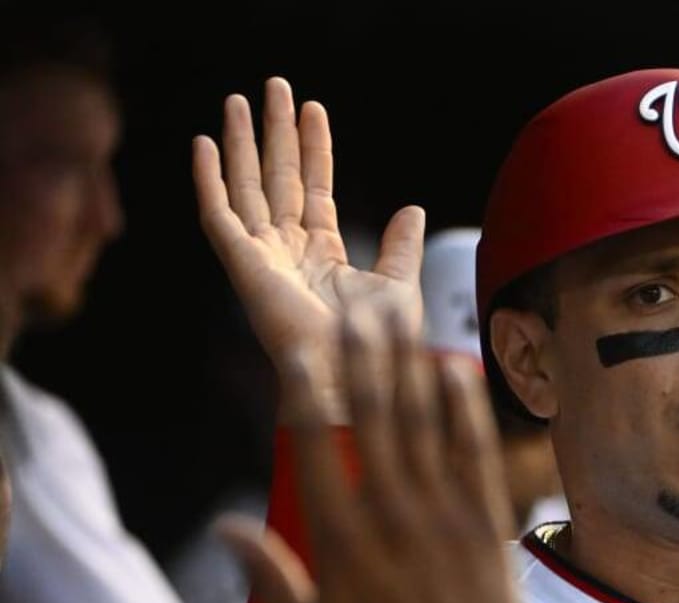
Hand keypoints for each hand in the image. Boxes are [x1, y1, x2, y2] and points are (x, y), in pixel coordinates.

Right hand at [193, 77, 423, 385]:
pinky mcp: (242, 266)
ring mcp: (262, 257)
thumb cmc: (379, 348)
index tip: (313, 107)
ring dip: (240, 142)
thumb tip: (412, 208)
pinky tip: (204, 143)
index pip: (314, 187)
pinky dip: (208, 180)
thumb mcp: (399, 286)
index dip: (314, 147)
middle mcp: (287, 251)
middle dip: (275, 131)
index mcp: (322, 254)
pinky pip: (218, 215)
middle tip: (274, 85)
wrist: (355, 378)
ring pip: (247, 186)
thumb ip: (401, 246)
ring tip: (238, 99)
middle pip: (278, 177)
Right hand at [218, 306, 518, 602]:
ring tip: (400, 316)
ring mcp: (446, 522)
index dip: (304, 398)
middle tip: (355, 306)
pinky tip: (456, 368)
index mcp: (341, 544)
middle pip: (374, 424)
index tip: (295, 352)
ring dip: (411, 369)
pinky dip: (467, 411)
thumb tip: (221, 527)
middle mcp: (393, 521)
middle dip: (363, 361)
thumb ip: (265, 575)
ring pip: (426, 429)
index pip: (315, 453)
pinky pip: (478, 457)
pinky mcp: (489, 529)